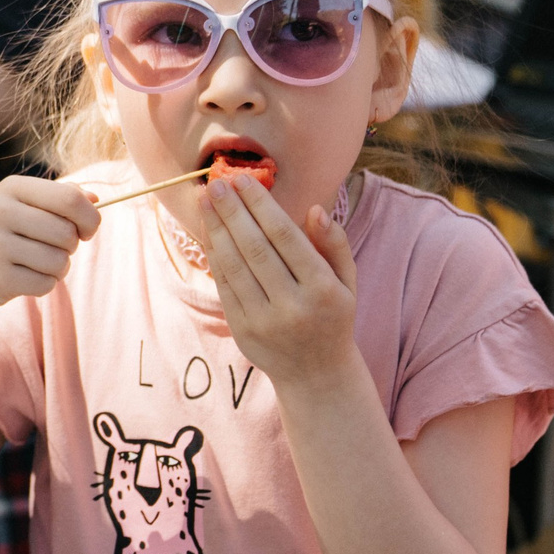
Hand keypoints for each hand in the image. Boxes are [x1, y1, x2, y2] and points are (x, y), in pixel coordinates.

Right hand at [0, 175, 99, 340]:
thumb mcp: (17, 205)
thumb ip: (57, 197)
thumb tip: (96, 198)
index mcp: (10, 188)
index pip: (70, 199)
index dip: (89, 218)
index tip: (86, 230)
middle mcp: (0, 212)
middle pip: (67, 233)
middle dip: (70, 246)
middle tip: (52, 248)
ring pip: (60, 261)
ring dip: (58, 268)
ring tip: (36, 264)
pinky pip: (46, 284)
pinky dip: (43, 284)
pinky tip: (23, 278)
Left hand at [199, 176, 359, 382]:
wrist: (316, 374)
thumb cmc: (333, 315)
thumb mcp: (347, 281)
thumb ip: (334, 244)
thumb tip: (313, 209)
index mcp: (323, 289)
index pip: (285, 237)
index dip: (261, 205)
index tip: (244, 179)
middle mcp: (293, 305)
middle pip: (255, 247)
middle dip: (233, 211)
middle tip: (216, 182)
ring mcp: (265, 320)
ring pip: (235, 265)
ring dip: (217, 229)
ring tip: (206, 200)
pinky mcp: (243, 331)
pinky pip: (225, 286)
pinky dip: (215, 256)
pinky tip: (209, 232)